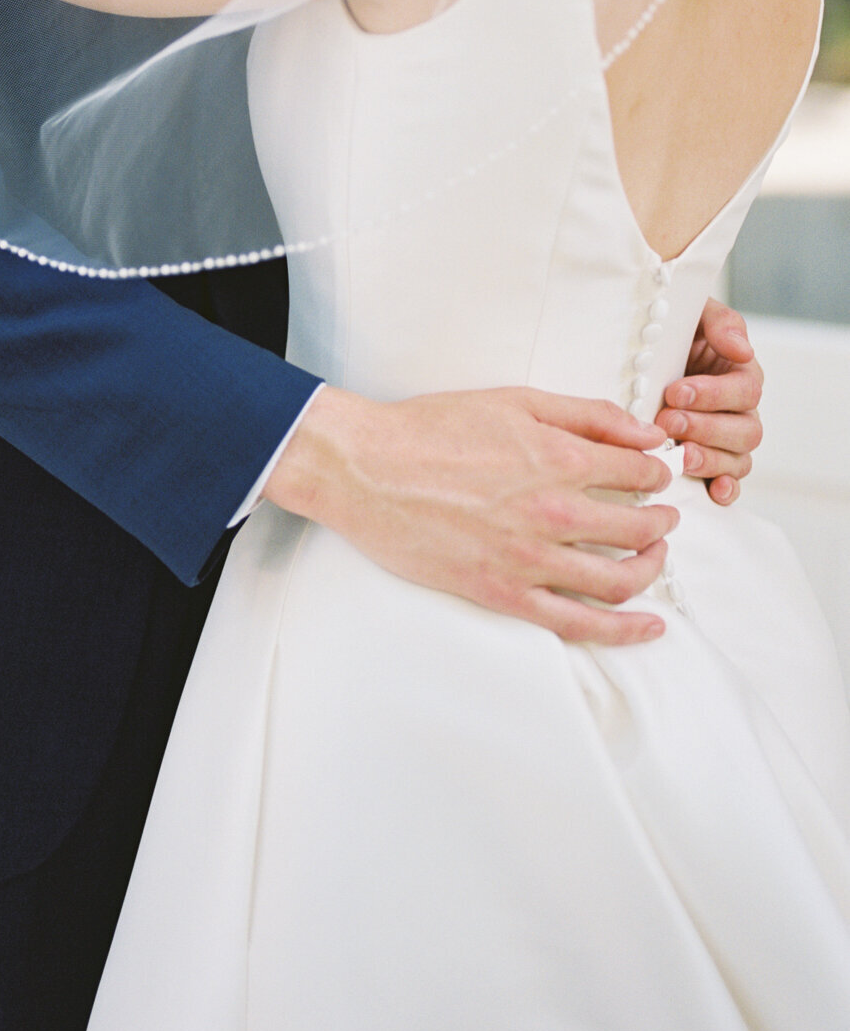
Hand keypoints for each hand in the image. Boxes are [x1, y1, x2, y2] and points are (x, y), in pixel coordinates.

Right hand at [265, 386, 677, 645]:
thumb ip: (586, 415)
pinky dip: (622, 629)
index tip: (655, 477)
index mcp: (558, 459)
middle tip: (664, 517)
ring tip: (655, 557)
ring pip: (619, 578)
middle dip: (662, 522)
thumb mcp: (513, 401)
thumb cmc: (430, 430)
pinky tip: (648, 625)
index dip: (655, 475)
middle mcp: (554, 512)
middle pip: (639, 527)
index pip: (638, 474)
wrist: (365, 468)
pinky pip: (577, 622)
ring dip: (652, 568)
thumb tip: (645, 433)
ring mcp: (529, 559)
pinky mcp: (503, 593)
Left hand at [657, 300, 762, 506]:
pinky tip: (712, 490)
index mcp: (740, 375)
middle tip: (669, 421)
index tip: (675, 391)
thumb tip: (742, 349)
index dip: (713, 394)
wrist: (645, 349)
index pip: (744, 390)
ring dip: (710, 458)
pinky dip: (724, 489)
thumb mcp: (696, 314)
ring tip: (680, 455)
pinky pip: (729, 482)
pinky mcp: (711, 462)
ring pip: (738, 458)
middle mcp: (739, 410)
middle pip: (745, 430)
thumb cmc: (674, 332)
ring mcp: (727, 439)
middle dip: (706, 428)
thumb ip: (722, 324)